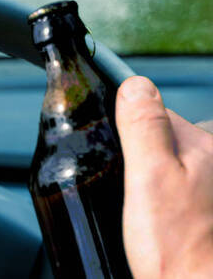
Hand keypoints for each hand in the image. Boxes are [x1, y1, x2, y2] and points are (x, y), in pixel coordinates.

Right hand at [116, 76, 212, 278]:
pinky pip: (177, 190)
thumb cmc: (178, 247)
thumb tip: (136, 85)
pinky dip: (164, 202)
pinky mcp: (205, 208)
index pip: (156, 115)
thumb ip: (145, 127)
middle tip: (138, 197)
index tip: (126, 167)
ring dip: (153, 184)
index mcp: (207, 144)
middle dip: (143, 161)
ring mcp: (211, 185)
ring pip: (170, 167)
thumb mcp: (149, 177)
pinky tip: (162, 223)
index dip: (131, 138)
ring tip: (151, 215)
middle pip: (164, 140)